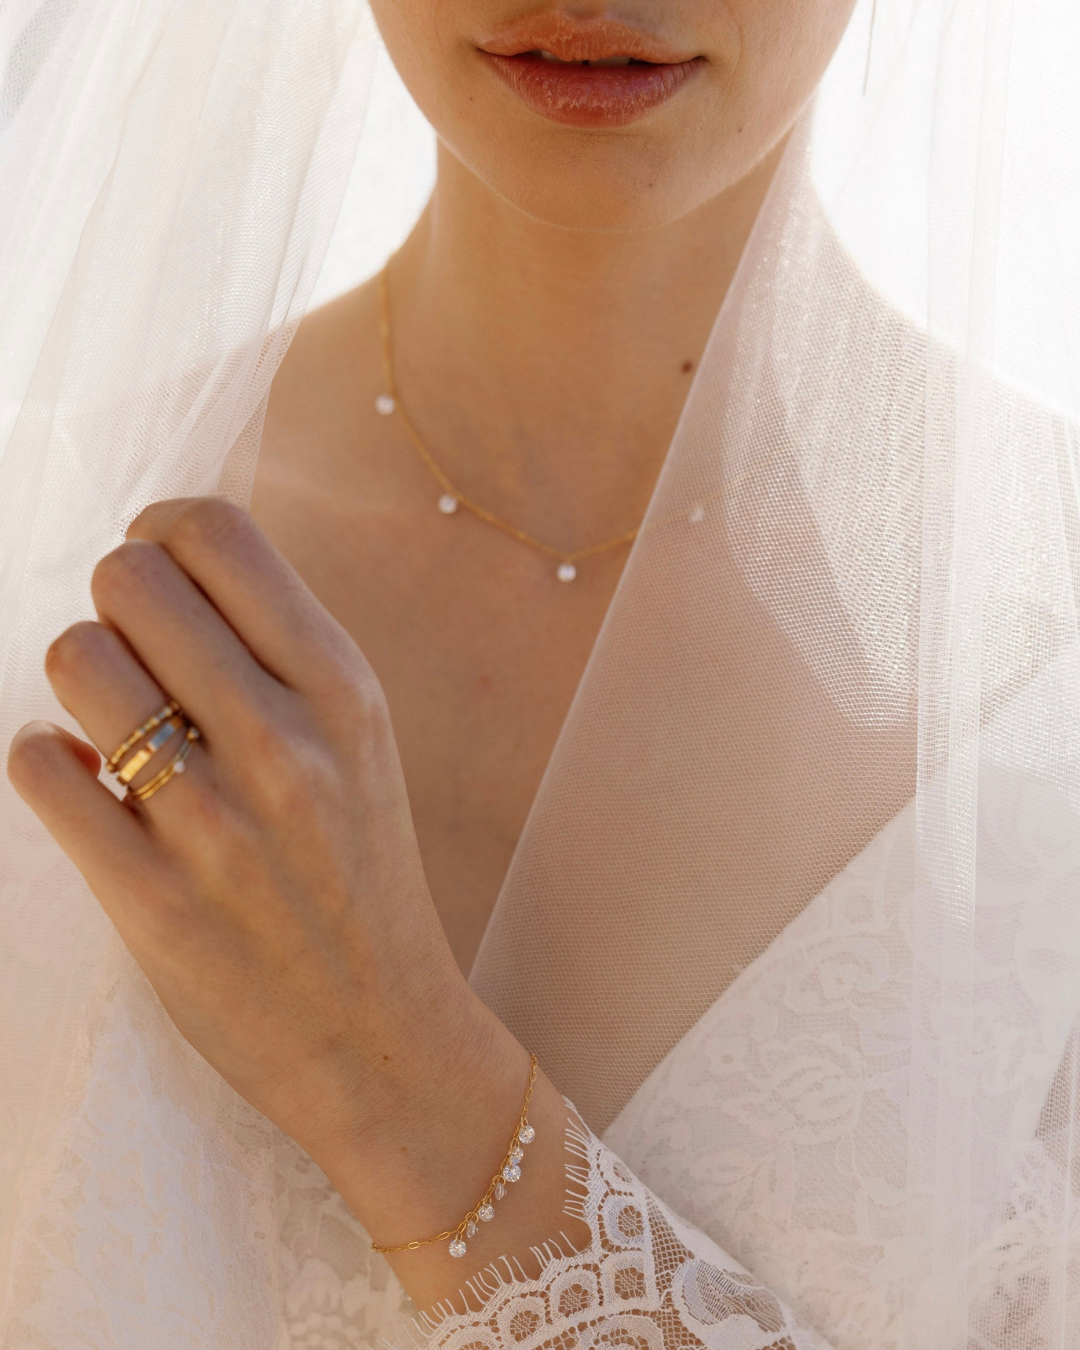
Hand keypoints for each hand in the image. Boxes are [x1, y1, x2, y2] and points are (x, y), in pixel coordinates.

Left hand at [6, 498, 576, 1305]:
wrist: (380, 1033)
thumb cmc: (362, 874)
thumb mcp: (362, 744)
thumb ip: (281, 654)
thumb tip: (162, 570)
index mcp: (345, 689)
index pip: (217, 532)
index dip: (160, 532)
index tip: (158, 571)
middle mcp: (286, 741)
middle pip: (129, 579)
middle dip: (114, 603)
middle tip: (135, 655)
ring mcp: (216, 822)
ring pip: (76, 661)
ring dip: (78, 682)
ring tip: (112, 727)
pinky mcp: (151, 897)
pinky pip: (39, 767)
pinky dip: (47, 764)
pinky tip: (86, 787)